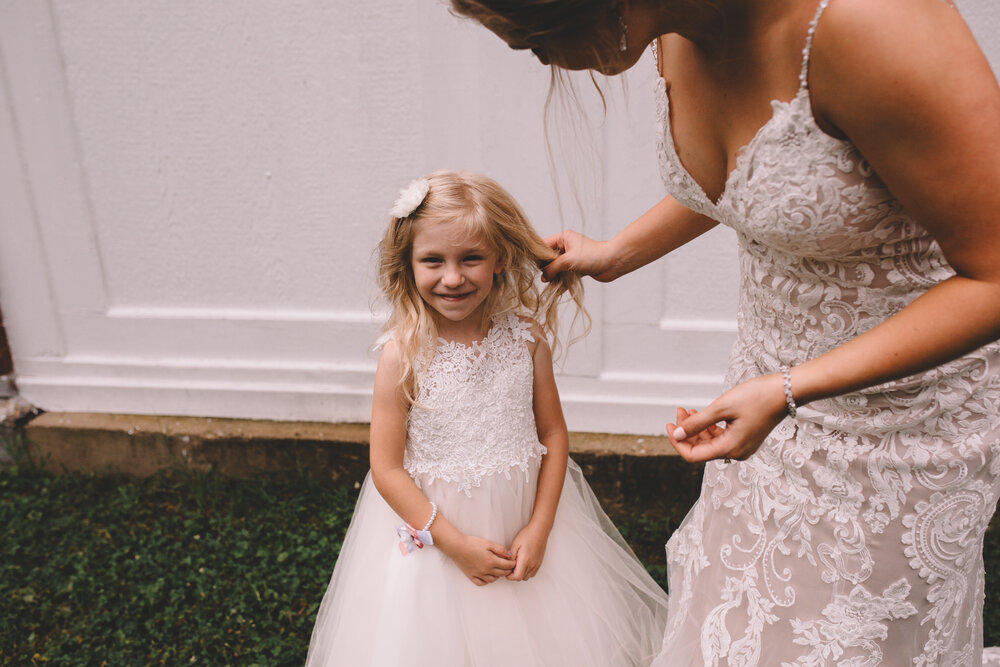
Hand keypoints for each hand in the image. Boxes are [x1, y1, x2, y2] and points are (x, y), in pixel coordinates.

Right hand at [446, 534, 515, 585]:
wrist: (457, 547)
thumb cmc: (472, 543)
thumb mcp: (488, 543)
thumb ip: (499, 549)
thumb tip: (508, 554)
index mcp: (491, 561)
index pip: (506, 566)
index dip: (512, 564)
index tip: (514, 562)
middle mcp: (486, 570)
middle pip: (501, 573)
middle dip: (507, 570)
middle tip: (509, 567)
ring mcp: (478, 574)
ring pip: (493, 579)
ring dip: (498, 576)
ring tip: (499, 570)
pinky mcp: (471, 576)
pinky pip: (481, 583)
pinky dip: (486, 581)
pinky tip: (488, 576)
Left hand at [506, 523, 549, 580]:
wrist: (539, 530)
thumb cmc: (527, 535)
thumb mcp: (515, 544)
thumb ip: (510, 556)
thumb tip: (507, 564)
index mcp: (525, 561)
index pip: (517, 577)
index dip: (510, 576)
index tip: (507, 569)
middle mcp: (532, 565)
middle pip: (521, 578)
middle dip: (514, 575)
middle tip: (510, 566)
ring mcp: (537, 564)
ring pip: (527, 577)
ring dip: (521, 574)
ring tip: (517, 565)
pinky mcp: (539, 563)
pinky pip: (532, 573)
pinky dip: (527, 572)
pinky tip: (524, 564)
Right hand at [542, 230, 617, 282]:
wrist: (613, 262)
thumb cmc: (593, 255)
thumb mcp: (567, 260)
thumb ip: (552, 268)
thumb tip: (543, 277)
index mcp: (563, 238)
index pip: (544, 245)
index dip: (539, 256)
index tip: (535, 268)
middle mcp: (566, 247)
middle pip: (549, 259)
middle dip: (547, 269)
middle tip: (546, 279)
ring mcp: (571, 258)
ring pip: (557, 269)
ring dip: (554, 278)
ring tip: (552, 286)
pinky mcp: (577, 268)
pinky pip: (565, 276)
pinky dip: (562, 282)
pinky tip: (558, 290)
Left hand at [667, 373, 787, 462]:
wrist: (785, 391)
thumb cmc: (756, 397)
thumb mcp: (721, 407)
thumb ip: (697, 423)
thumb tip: (677, 434)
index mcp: (730, 449)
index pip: (693, 455)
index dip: (677, 442)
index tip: (669, 425)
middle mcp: (736, 453)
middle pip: (701, 449)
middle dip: (686, 431)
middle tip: (679, 411)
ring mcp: (742, 446)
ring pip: (710, 442)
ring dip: (696, 428)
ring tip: (688, 410)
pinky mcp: (745, 438)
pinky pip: (721, 437)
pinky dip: (709, 427)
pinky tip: (702, 413)